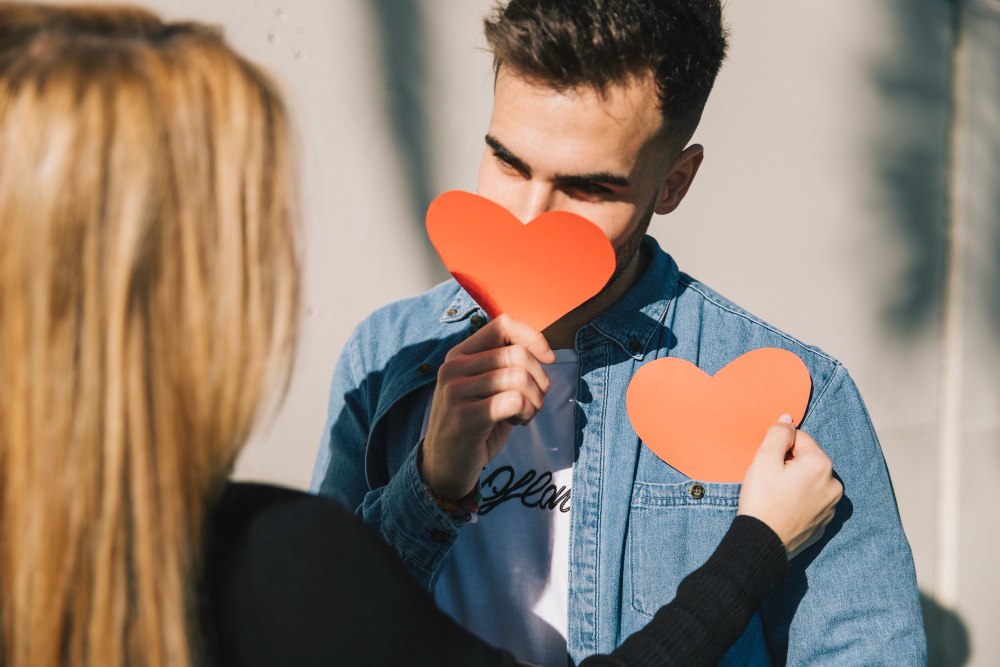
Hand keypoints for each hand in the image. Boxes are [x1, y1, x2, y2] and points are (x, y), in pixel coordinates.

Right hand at [421, 314, 554, 500]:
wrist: (444, 465)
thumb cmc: (475, 424)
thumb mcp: (484, 387)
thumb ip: (504, 365)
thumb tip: (544, 352)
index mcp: (459, 354)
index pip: (503, 325)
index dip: (533, 338)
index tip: (548, 360)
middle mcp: (453, 367)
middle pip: (517, 354)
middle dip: (539, 379)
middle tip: (534, 401)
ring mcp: (455, 392)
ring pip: (519, 377)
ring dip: (534, 399)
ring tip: (524, 414)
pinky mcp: (465, 417)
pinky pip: (514, 400)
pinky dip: (526, 412)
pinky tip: (516, 422)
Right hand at [738, 416, 842, 558]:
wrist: (762, 543)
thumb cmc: (762, 500)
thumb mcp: (764, 459)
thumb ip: (778, 434)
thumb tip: (788, 419)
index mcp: (821, 464)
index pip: (800, 438)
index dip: (780, 447)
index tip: (768, 464)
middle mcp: (833, 484)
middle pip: (808, 459)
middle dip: (789, 464)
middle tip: (770, 480)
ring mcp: (831, 506)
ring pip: (811, 480)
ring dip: (796, 482)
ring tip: (776, 496)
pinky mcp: (824, 522)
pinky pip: (812, 500)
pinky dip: (799, 499)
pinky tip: (783, 508)